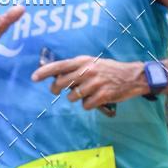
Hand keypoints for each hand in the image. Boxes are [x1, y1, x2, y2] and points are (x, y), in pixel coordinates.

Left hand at [31, 55, 146, 109]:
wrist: (133, 76)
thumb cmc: (110, 70)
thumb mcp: (92, 63)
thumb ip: (76, 68)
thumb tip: (56, 77)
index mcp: (83, 61)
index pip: (59, 66)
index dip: (44, 72)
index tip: (33, 77)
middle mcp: (87, 71)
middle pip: (61, 84)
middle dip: (57, 90)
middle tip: (59, 91)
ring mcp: (95, 83)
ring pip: (72, 97)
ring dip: (76, 98)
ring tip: (87, 93)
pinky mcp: (102, 95)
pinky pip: (86, 105)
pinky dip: (89, 105)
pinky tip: (97, 99)